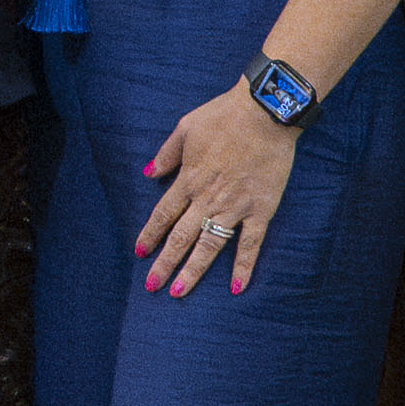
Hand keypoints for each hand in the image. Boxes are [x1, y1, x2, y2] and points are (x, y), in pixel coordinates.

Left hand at [132, 87, 296, 293]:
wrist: (265, 113)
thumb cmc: (224, 116)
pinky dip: (243, 267)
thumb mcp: (185, 127)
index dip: (150, 234)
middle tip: (152, 286)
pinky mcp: (260, 210)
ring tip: (178, 292)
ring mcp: (235, 207)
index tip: (139, 252)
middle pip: (181, 237)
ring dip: (193, 270)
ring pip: (209, 246)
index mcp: (189, 179)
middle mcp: (208, 198)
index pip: (163, 214)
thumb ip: (166, 154)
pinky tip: (236, 288)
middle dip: (165, 263)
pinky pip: (250, 244)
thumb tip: (148, 173)